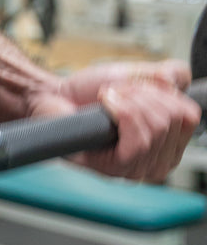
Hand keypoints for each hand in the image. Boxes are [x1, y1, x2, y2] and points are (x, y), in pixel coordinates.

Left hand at [26, 60, 200, 181]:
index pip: (189, 115)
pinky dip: (120, 112)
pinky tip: (105, 107)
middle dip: (142, 94)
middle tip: (116, 93)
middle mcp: (160, 159)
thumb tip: (180, 82)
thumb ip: (169, 76)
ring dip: (128, 101)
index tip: (135, 86)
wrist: (55, 96)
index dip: (162, 91)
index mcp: (170, 140)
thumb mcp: (138, 75)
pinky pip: (138, 140)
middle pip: (174, 119)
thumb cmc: (91, 92)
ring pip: (157, 128)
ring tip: (108, 99)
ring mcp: (140, 167)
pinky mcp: (119, 169)